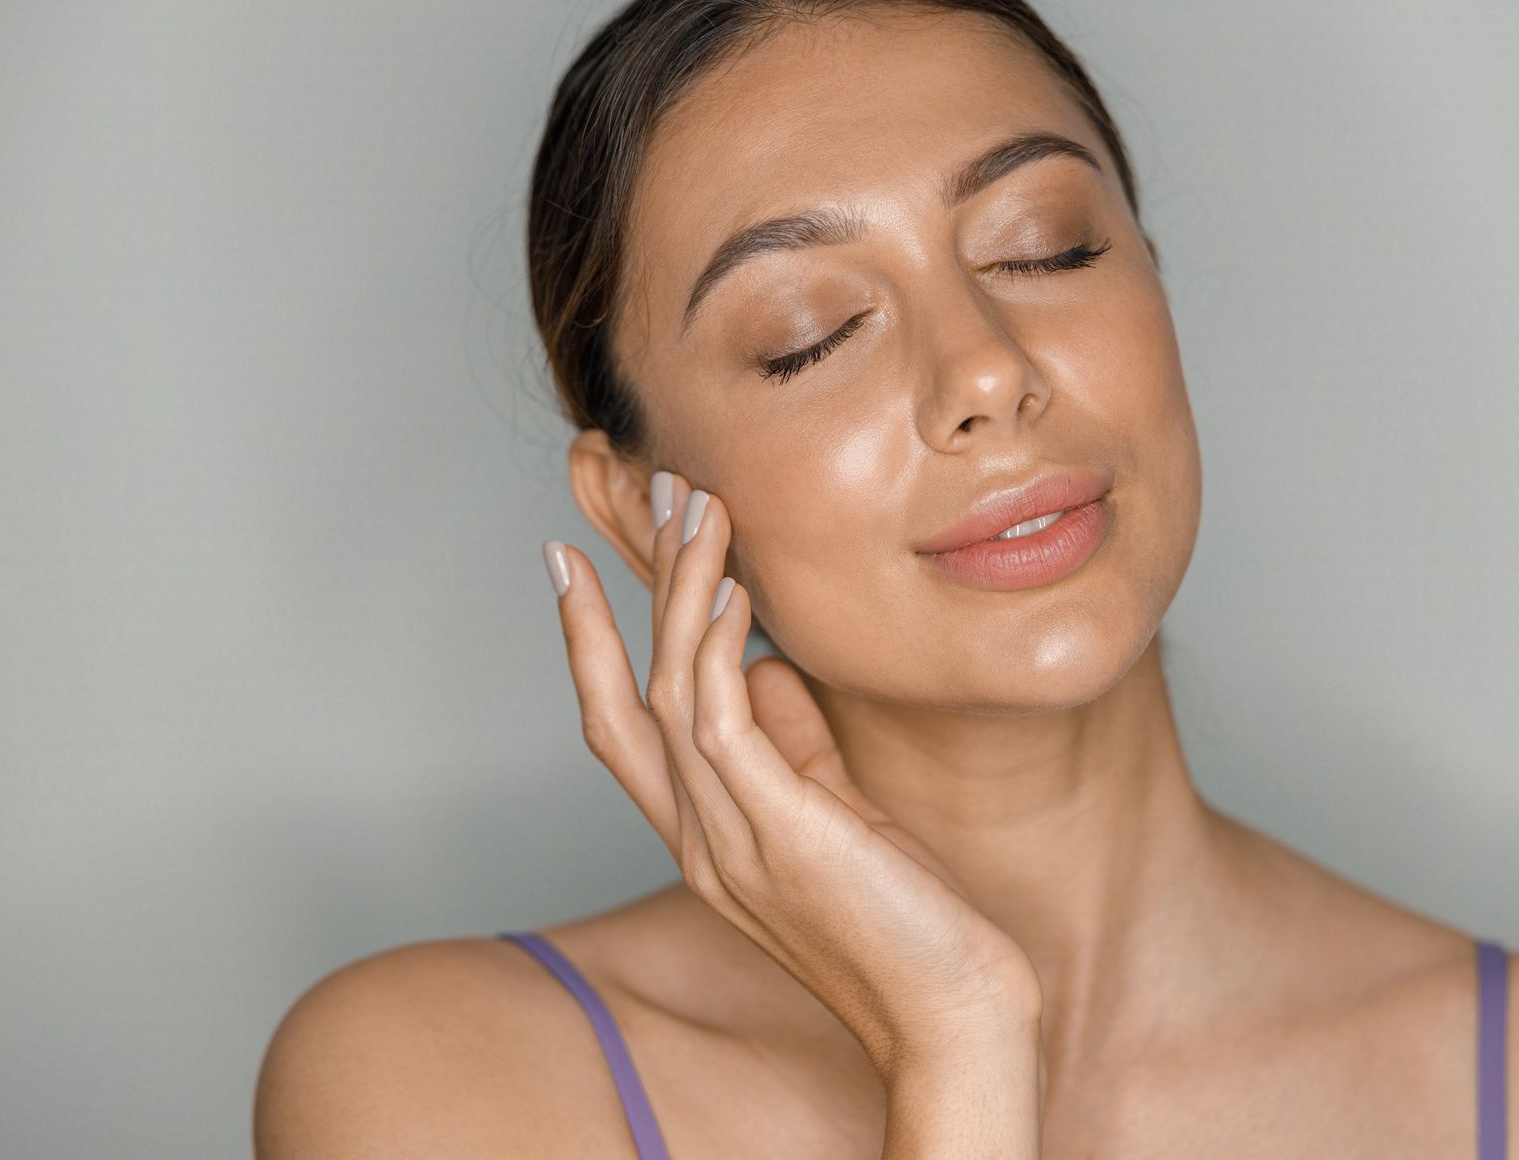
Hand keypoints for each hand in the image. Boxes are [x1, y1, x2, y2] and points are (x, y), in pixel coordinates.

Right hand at [543, 472, 1041, 1078]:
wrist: (951, 1014)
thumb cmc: (906, 919)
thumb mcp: (834, 816)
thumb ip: (792, 745)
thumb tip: (768, 665)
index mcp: (703, 839)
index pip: (616, 730)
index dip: (584, 645)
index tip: (567, 563)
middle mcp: (697, 841)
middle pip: (620, 702)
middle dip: (616, 599)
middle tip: (633, 504)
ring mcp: (729, 842)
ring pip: (671, 691)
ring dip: (681, 592)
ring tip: (702, 509)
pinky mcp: (780, 835)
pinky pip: (723, 721)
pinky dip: (718, 647)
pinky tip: (735, 589)